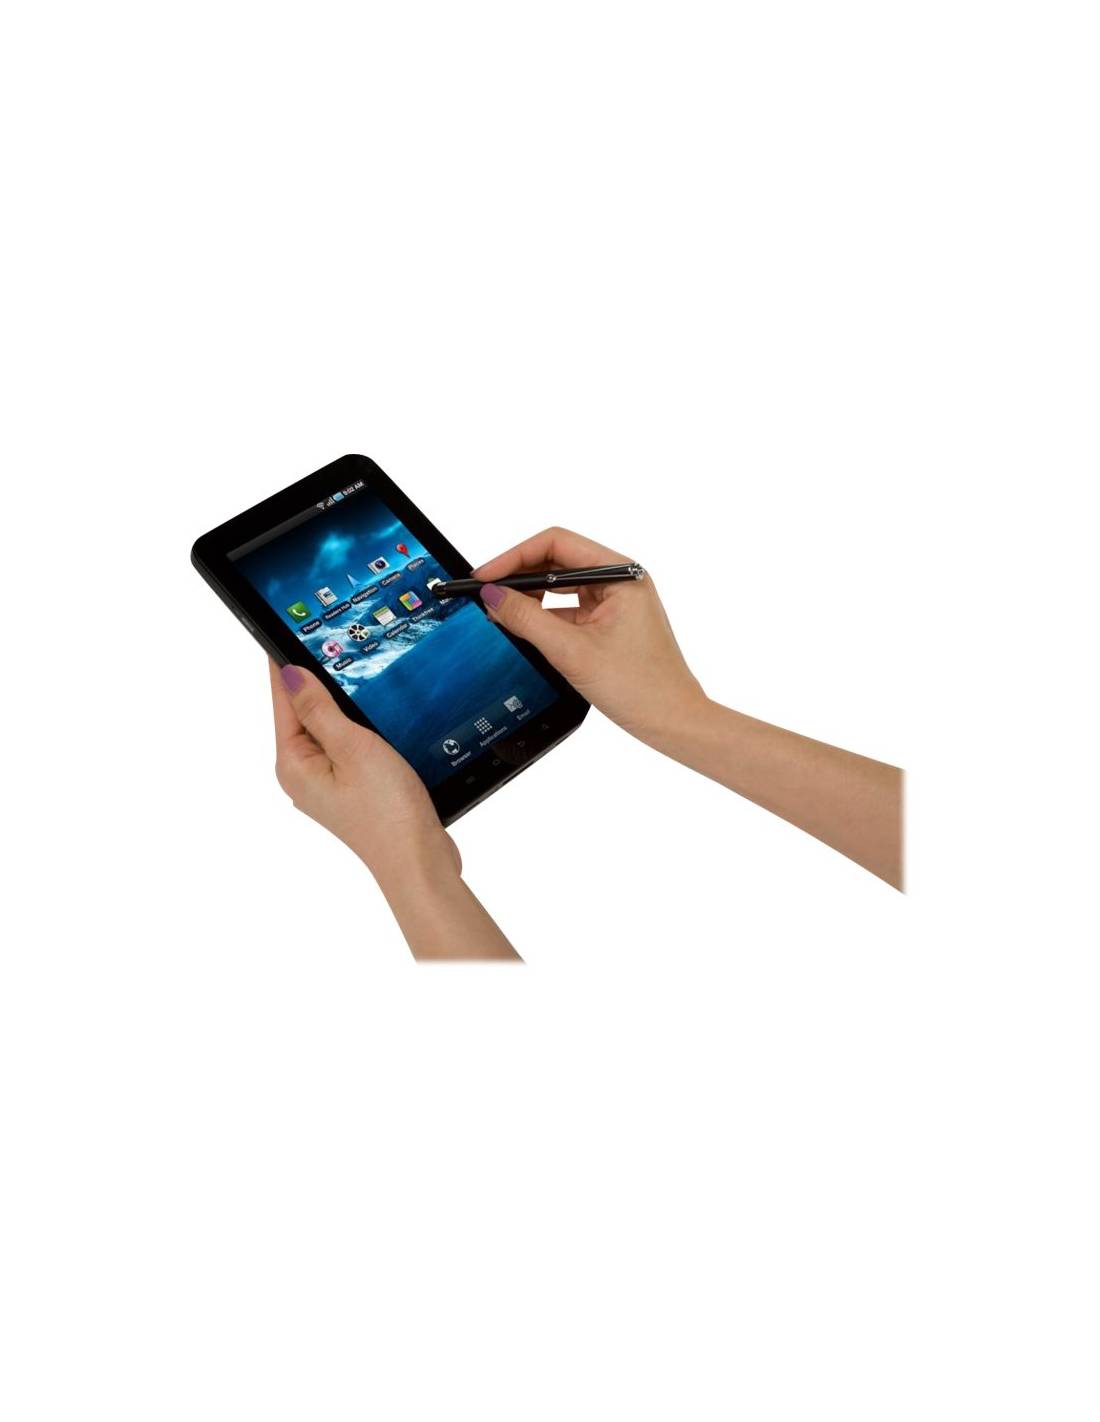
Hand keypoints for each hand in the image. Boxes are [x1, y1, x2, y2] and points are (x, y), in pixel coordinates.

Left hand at [268, 662, 518, 958]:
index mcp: (293, 763)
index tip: (287, 627)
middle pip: (304, 712)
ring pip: (329, 728)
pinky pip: (347, 746)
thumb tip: (290, 673)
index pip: (283, 698)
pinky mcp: (352, 789)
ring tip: (359, 672)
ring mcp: (327, 784)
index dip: (286, 661)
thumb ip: (319, 708)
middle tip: (334, 639)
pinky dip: (358, 728)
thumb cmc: (387, 812)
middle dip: (319, 680)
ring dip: (343, 705)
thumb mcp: (352, 747)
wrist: (419, 860)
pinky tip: (377, 716)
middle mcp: (303, 774)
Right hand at [473, 526, 705, 744]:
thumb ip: (527, 620)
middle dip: (519, 576)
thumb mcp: (572, 651)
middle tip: (487, 594)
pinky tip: (524, 628)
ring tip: (501, 613)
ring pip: (561, 585)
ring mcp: (616, 600)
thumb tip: (493, 597)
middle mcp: (620, 580)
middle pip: (557, 561)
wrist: (672, 721)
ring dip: (530, 597)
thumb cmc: (641, 687)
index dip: (515, 557)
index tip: (486, 576)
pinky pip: (569, 608)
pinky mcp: (610, 622)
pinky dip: (544, 616)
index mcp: (621, 574)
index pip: (557, 544)